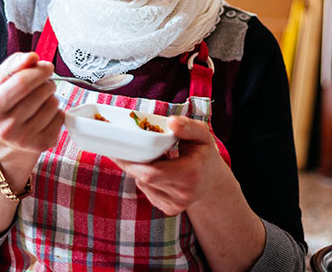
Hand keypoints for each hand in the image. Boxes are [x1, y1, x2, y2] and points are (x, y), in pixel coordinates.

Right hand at [0, 52, 64, 152]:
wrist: (10, 135)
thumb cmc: (7, 101)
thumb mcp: (2, 79)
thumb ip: (15, 63)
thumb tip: (32, 57)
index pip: (22, 82)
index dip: (39, 70)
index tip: (46, 67)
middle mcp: (6, 128)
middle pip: (41, 92)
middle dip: (47, 82)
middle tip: (45, 83)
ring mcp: (24, 139)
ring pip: (53, 104)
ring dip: (52, 96)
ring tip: (42, 101)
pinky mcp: (42, 144)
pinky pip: (61, 117)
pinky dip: (58, 111)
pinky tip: (46, 114)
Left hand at [111, 116, 228, 215]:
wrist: (212, 183)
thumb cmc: (204, 155)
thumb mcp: (202, 135)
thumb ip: (188, 126)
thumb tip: (170, 121)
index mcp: (190, 174)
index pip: (151, 173)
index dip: (131, 162)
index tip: (119, 148)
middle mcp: (182, 194)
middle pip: (143, 178)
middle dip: (130, 162)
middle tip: (122, 147)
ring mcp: (175, 205)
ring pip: (143, 184)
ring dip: (139, 169)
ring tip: (151, 156)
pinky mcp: (168, 209)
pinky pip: (147, 191)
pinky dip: (145, 178)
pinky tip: (156, 169)